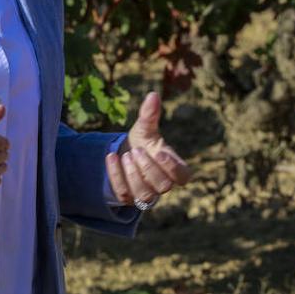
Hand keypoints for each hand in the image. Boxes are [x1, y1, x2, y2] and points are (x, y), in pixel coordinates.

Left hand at [105, 91, 191, 207]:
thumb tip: (153, 95)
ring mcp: (145, 194)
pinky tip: (111, 156)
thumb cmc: (142, 141)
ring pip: (144, 195)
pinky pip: (123, 194)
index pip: (183, 176)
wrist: (123, 154)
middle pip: (163, 186)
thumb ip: (150, 115)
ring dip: (133, 175)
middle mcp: (161, 184)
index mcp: (173, 167)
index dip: (174, 168)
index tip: (159, 151)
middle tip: (137, 151)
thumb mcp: (145, 128)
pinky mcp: (128, 198)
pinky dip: (116, 175)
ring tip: (125, 155)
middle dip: (148, 169)